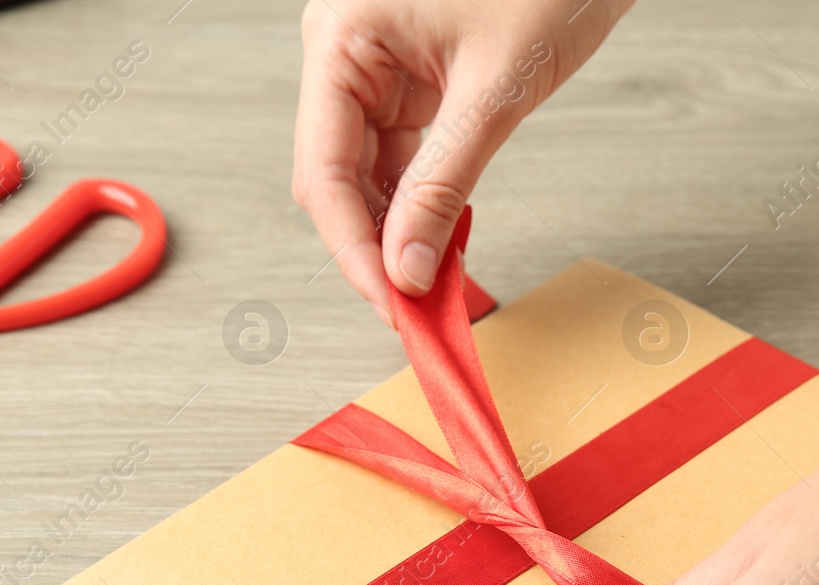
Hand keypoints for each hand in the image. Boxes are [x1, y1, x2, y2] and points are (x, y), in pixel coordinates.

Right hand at [293, 0, 631, 324]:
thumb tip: (410, 267)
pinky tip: (446, 242)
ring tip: (436, 286)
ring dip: (400, 232)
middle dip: (376, 248)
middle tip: (415, 311)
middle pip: (336, 179)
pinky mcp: (413, 80)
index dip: (354, 249)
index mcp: (342, 38)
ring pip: (367, 176)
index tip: (392, 305)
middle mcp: (346, 52)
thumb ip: (445, 184)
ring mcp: (377, 67)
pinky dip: (424, 203)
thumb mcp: (495, 89)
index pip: (323, 170)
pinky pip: (402, 158)